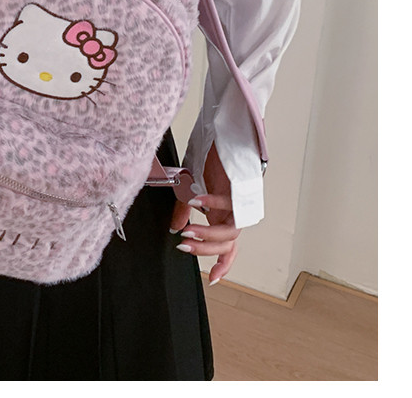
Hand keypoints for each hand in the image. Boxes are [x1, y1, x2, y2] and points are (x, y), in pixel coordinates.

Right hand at [169, 142, 239, 285]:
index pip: (228, 247)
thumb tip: (176, 229)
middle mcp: (234, 214)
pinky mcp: (240, 188)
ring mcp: (239, 202)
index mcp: (224, 217)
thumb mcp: (190, 190)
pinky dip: (211, 203)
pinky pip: (229, 203)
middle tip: (183, 246)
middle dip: (204, 249)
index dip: (222, 264)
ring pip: (230, 230)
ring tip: (189, 231)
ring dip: (208, 234)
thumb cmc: (210, 161)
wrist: (225, 137)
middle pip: (226, 243)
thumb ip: (185, 212)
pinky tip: (196, 201)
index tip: (211, 279)